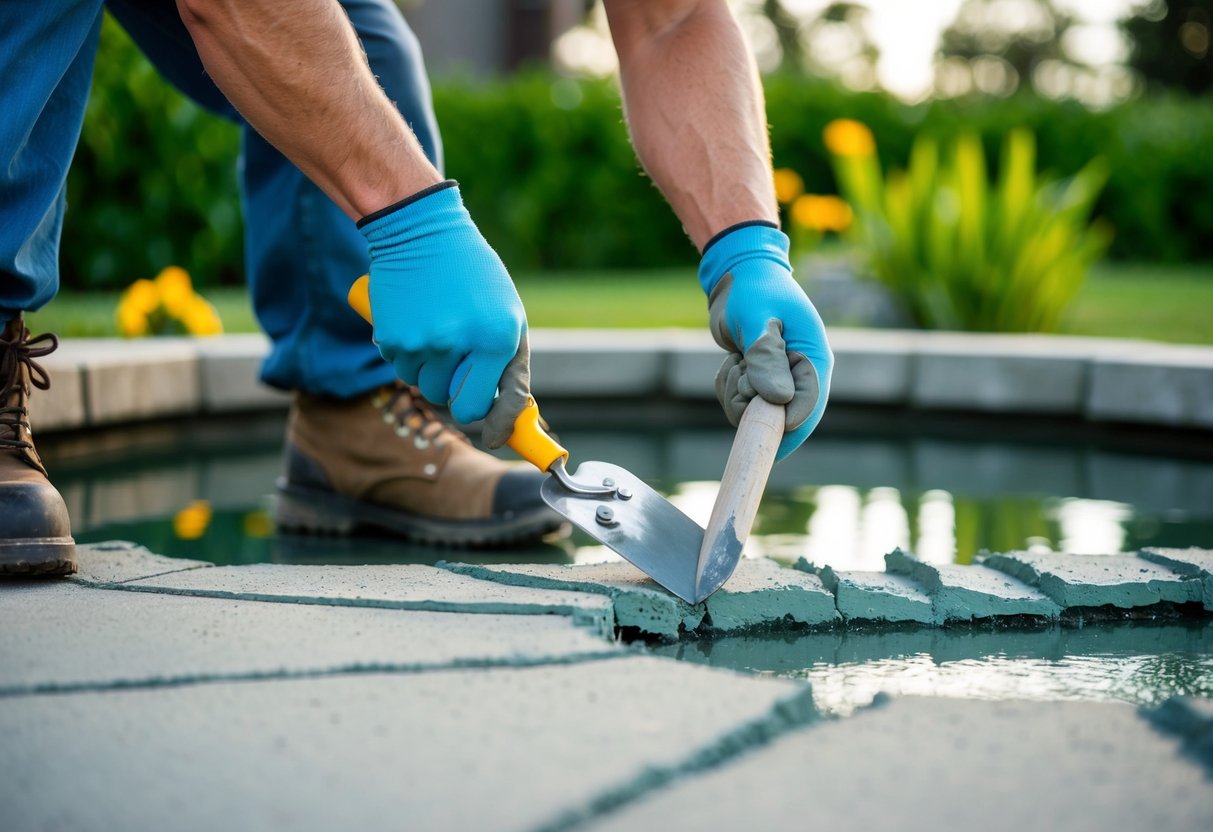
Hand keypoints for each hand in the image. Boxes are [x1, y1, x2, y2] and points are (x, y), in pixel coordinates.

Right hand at [359, 181, 529, 443]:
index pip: (488, 405)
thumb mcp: (507, 313)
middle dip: (457, 390)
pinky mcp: (391, 338)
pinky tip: (416, 321)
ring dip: (432, 370)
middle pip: (452, 402)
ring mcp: (421, 343)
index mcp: (496, 338)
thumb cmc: (473, 275)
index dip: (492, 426)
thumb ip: (509, 363)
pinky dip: (409, 354)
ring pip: (425, 387)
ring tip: (437, 330)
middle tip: (459, 362)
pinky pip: (402, 368)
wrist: (420, 231)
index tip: (493, 436)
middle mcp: (459, 344)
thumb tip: (507, 415)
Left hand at [698, 223, 832, 459]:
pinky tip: (732, 361)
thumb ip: (766, 358)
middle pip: (783, 418)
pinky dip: (730, 387)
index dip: (785, 427)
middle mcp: (802, 373)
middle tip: (740, 370)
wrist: (739, 274)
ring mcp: (781, 378)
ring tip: (736, 360)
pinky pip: (742, 402)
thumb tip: (779, 401)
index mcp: (814, 358)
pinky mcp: (761, 379)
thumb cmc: (752, 290)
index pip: (809, 408)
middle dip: (753, 404)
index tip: (757, 428)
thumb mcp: (756, 320)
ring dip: (738, 393)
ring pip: (757, 413)